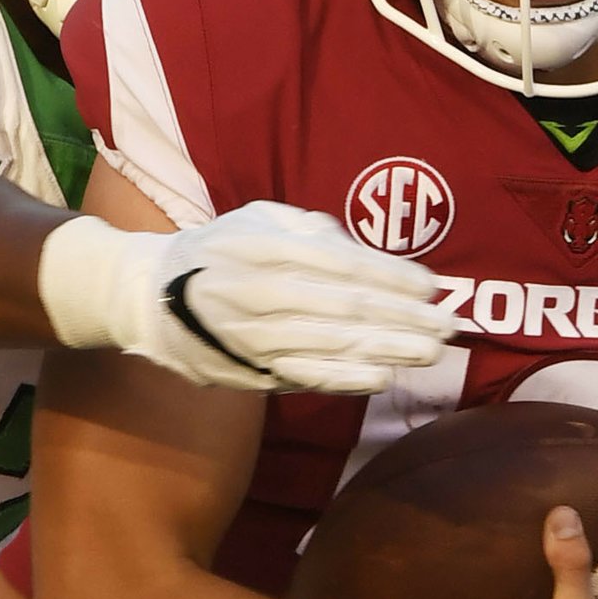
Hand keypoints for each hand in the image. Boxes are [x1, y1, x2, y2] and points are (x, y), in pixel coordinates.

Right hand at [39, 201, 456, 393]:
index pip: (341, 264)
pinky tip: (381, 377)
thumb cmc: (217, 250)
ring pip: (329, 345)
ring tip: (429, 352)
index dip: (391, 278)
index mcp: (262, 247)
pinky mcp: (247, 368)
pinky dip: (344, 379)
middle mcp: (257, 291)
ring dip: (385, 351)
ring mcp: (252, 335)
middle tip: (450, 327)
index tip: (434, 287)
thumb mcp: (257, 219)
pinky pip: (303, 375)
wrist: (147, 295)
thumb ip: (310, 230)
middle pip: (344, 308)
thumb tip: (367, 254)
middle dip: (403, 319)